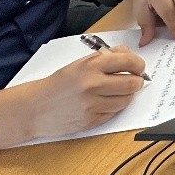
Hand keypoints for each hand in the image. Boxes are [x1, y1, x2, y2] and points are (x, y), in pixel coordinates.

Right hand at [28, 47, 145, 136]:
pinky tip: (105, 102)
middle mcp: (93, 84)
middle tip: (134, 80)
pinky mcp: (91, 120)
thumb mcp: (80, 63)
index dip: (138, 64)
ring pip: (126, 100)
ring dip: (126, 96)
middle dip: (137, 81)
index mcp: (91, 66)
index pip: (128, 61)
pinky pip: (114, 113)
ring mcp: (92, 104)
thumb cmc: (58, 83)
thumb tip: (128, 54)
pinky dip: (114, 107)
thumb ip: (105, 57)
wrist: (35, 107)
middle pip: (132, 83)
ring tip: (118, 92)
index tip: (139, 67)